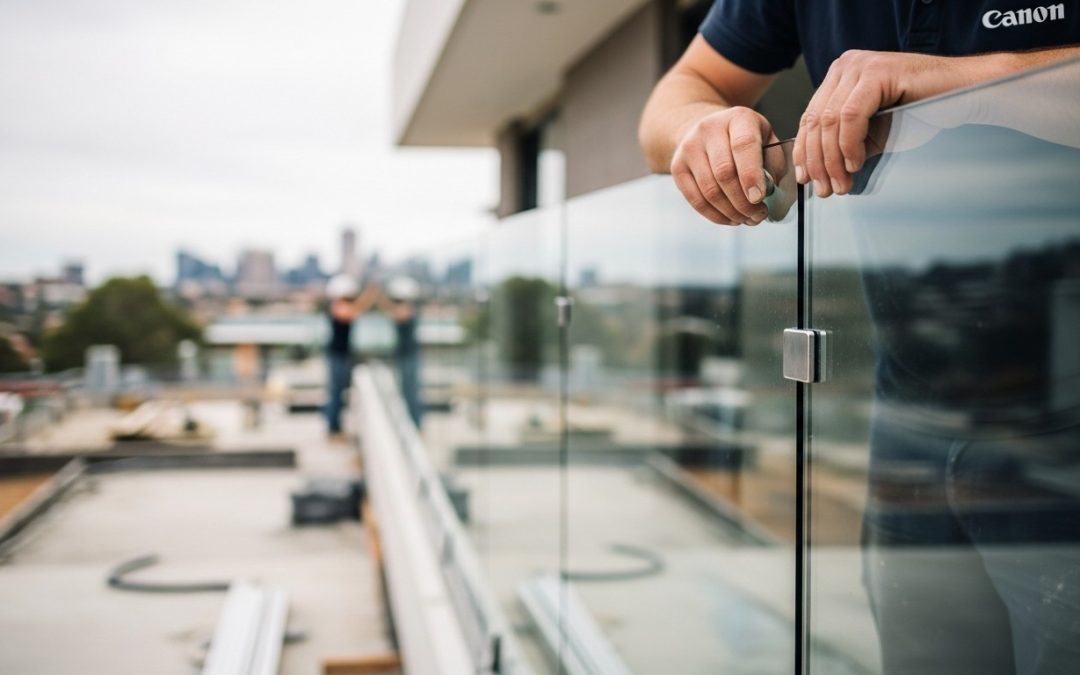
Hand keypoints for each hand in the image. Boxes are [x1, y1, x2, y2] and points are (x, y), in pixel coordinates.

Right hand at [670, 106, 779, 224]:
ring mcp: (689, 147)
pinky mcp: (677, 167)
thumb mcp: (766, 139)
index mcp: (738, 118)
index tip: (759, 199)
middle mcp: (709, 129)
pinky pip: (695, 200)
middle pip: (724, 173)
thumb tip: (769, 193)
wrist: (707, 130)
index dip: (751, 175)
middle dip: (743, 202)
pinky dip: (715, 215)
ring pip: (709, 190)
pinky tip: (730, 218)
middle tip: (758, 216)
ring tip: (746, 219)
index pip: (743, 146)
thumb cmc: (744, 139)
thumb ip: (773, 163)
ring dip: (730, 212)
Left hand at [794, 50, 971, 196]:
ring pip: (830, 121)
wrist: (963, 93)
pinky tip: (856, 163)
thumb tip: (817, 173)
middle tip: (826, 189)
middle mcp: (845, 66)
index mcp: (839, 76)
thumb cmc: (921, 110)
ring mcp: (860, 66)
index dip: (804, 151)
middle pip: (816, 121)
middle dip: (817, 161)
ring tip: (842, 183)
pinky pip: (851, 116)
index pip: (809, 117)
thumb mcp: (872, 131)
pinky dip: (849, 144)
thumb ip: (843, 143)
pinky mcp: (877, 72)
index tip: (806, 178)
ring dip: (833, 159)